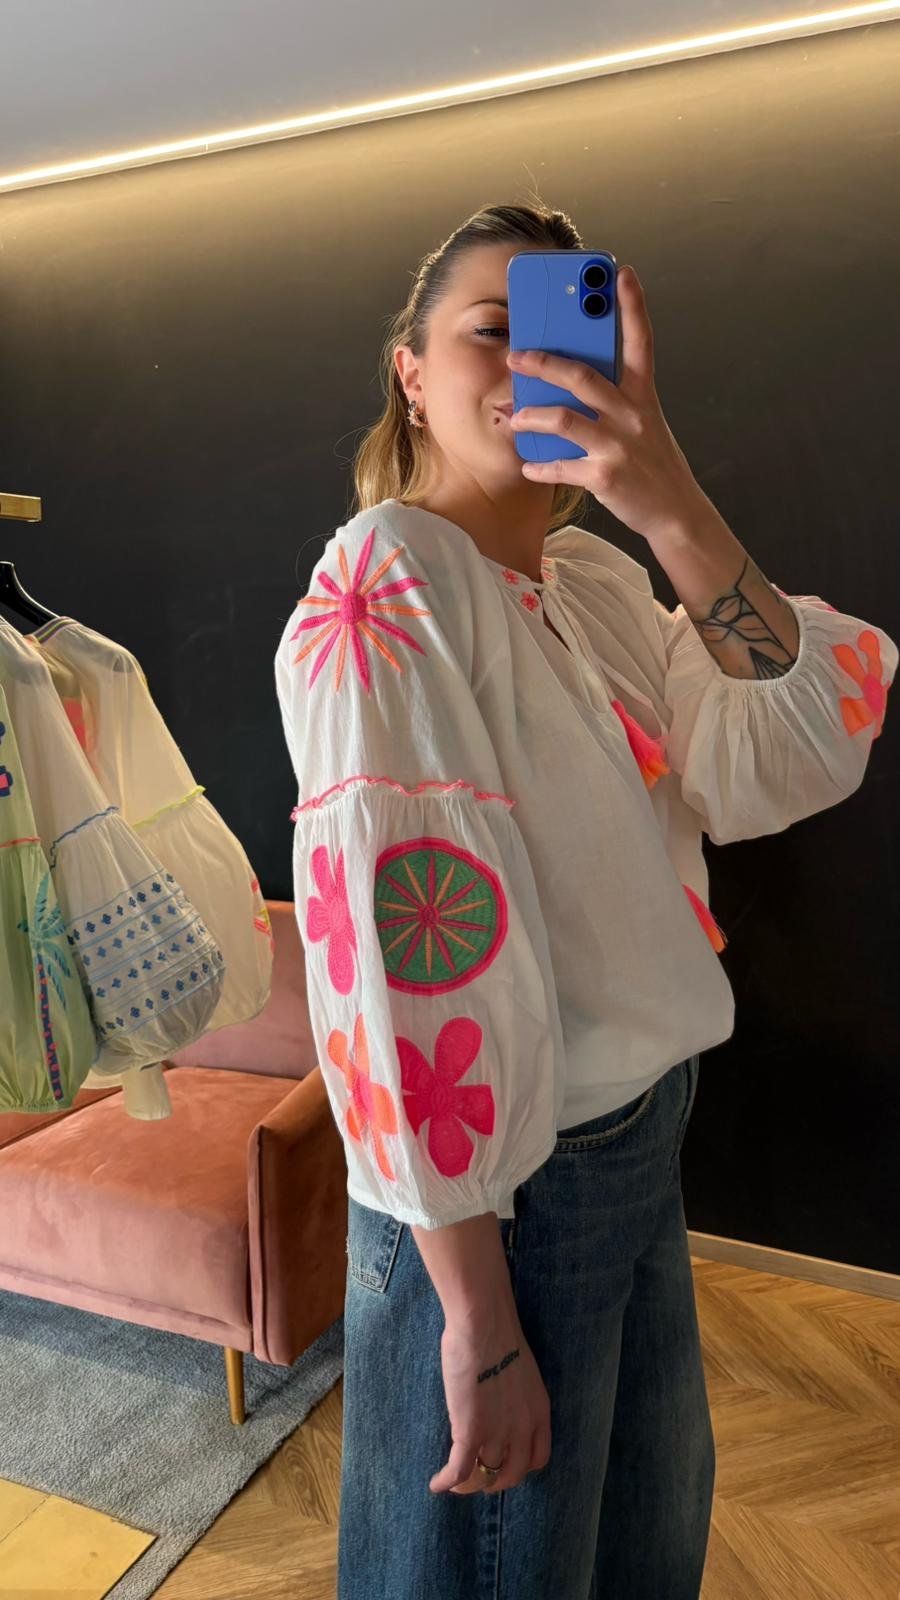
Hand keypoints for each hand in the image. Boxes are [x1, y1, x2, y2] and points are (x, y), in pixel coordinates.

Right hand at [429, 1311, 551, 1495]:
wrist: (484, 1325)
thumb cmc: (497, 1335)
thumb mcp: (521, 1372)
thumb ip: (515, 1395)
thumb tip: (498, 1403)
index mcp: (539, 1413)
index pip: (537, 1458)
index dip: (520, 1467)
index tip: (506, 1465)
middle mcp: (523, 1429)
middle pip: (513, 1474)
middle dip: (495, 1481)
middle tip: (480, 1478)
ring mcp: (498, 1433)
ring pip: (485, 1475)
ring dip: (469, 1484)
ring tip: (456, 1483)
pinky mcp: (470, 1432)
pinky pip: (459, 1470)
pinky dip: (447, 1482)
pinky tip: (436, 1485)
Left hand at [507, 264, 711, 545]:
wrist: (676, 512)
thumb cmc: (652, 462)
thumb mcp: (645, 422)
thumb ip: (616, 400)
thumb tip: (572, 383)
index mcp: (643, 396)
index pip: (640, 342)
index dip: (633, 306)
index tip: (622, 272)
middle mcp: (632, 415)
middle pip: (582, 376)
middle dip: (545, 362)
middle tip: (517, 355)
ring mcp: (618, 445)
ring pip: (564, 419)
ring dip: (532, 416)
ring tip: (516, 418)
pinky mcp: (605, 476)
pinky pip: (561, 465)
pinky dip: (541, 466)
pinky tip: (529, 466)